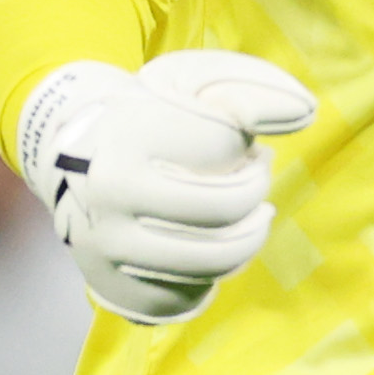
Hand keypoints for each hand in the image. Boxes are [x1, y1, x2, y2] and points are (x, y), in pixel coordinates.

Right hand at [17, 52, 317, 323]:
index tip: (248, 151)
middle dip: (255, 191)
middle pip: (225, 208)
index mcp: (128, 135)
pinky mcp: (110, 286)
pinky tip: (214, 244)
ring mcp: (105, 245)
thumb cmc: (148, 112)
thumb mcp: (191, 81)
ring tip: (251, 217)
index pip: (224, 149)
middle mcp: (108, 194)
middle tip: (255, 179)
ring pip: (212, 259)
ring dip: (247, 236)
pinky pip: (188, 293)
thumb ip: (252, 88)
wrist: (68, 154)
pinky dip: (214, 271)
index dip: (250, 156)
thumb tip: (305, 112)